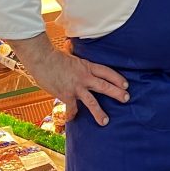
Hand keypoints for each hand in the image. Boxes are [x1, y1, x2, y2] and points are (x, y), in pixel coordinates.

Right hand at [8, 34, 128, 125]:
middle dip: (117, 93)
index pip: (107, 72)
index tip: (126, 84)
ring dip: (99, 112)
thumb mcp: (71, 55)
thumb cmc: (54, 55)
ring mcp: (76, 87)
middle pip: (105, 86)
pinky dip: (71, 114)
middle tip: (126, 98)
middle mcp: (84, 77)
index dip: (117, 78)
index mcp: (87, 66)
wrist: (42, 59)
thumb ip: (76, 59)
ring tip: (105, 121)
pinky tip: (71, 119)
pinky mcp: (66, 95)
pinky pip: (72, 108)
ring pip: (92, 101)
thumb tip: (74, 49)